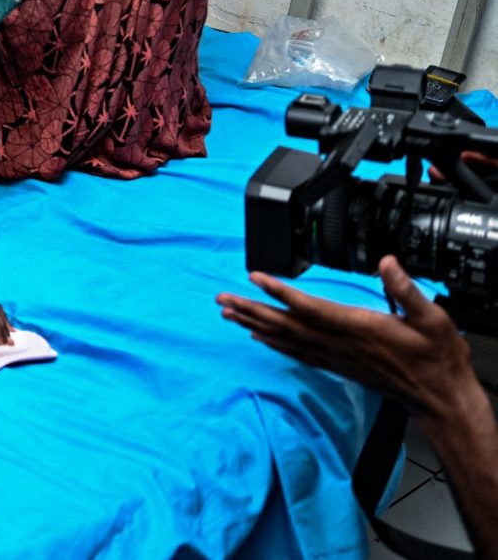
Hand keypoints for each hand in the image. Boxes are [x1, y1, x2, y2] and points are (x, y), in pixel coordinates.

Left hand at [217, 257, 475, 419]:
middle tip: (221, 298)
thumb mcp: (432, 319)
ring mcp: (336, 356)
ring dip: (254, 324)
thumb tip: (386, 262)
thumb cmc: (436, 358)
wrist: (439, 396)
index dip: (279, 291)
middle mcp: (339, 343)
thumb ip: (405, 289)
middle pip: (285, 323)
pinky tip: (259, 339)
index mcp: (357, 327)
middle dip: (251, 309)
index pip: (309, 306)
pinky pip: (297, 354)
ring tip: (228, 314)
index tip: (254, 276)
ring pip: (286, 339)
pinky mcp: (338, 365)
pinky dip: (274, 344)